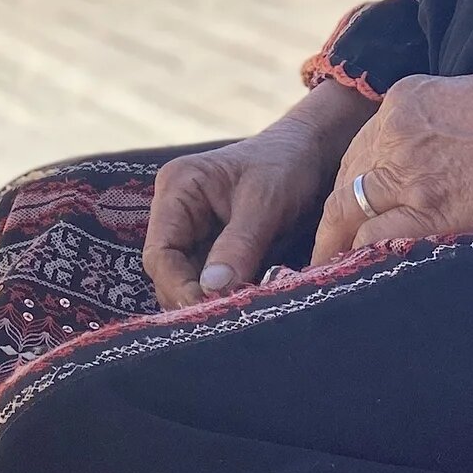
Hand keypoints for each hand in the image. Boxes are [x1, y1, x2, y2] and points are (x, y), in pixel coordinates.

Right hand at [143, 83, 373, 308]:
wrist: (312, 153)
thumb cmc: (287, 164)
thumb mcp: (266, 203)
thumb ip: (238, 245)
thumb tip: (211, 290)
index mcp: (178, 189)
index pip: (160, 252)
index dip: (179, 286)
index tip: (209, 310)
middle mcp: (177, 211)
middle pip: (169, 271)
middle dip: (194, 297)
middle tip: (228, 319)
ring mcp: (195, 230)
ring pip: (189, 280)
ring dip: (211, 299)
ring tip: (240, 314)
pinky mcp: (215, 246)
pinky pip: (211, 280)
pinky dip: (226, 295)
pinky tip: (245, 304)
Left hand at [310, 67, 472, 261]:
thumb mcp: (462, 97)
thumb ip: (430, 124)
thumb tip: (423, 163)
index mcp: (402, 102)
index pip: (360, 151)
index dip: (353, 186)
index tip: (348, 211)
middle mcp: (394, 132)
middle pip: (348, 180)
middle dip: (335, 217)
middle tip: (327, 248)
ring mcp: (407, 170)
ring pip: (349, 209)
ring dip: (336, 242)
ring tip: (328, 269)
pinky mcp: (428, 207)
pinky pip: (376, 236)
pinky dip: (361, 254)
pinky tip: (353, 273)